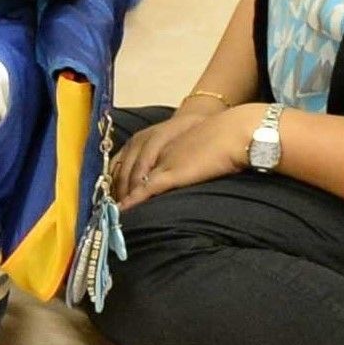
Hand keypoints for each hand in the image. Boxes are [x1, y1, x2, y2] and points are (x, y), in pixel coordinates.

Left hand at [110, 104, 259, 204]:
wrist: (235, 131)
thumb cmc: (221, 137)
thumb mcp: (191, 142)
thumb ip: (177, 154)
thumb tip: (175, 170)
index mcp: (157, 138)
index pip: (124, 158)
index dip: (114, 176)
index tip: (111, 190)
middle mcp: (153, 147)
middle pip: (122, 170)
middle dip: (113, 189)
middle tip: (108, 206)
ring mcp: (161, 160)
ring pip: (131, 181)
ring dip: (121, 198)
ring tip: (113, 213)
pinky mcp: (171, 173)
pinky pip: (145, 189)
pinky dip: (133, 202)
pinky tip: (124, 211)